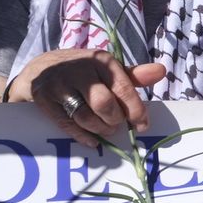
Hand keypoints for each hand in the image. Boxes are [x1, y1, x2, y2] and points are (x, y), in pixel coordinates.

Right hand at [7, 49, 165, 148]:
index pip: (123, 88)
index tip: (143, 126)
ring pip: (85, 116)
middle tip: (117, 125)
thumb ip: (133, 75)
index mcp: (101, 61)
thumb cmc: (83, 71)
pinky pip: (66, 124)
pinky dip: (82, 136)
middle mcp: (80, 71)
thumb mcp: (107, 69)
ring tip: (106, 130)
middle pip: (104, 103)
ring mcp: (60, 85)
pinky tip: (91, 140)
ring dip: (100, 129)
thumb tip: (161, 71)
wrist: (41, 69)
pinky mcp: (45, 100)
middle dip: (114, 120)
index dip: (135, 110)